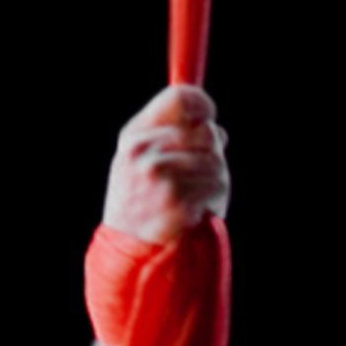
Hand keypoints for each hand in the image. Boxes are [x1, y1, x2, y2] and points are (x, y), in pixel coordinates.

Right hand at [103, 87, 228, 248]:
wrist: (128, 246)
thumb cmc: (141, 199)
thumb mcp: (139, 159)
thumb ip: (170, 134)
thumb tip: (214, 127)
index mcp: (134, 136)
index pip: (179, 98)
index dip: (202, 104)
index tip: (208, 115)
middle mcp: (145, 152)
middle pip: (206, 132)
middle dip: (211, 150)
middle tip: (198, 170)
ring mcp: (161, 177)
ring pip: (216, 160)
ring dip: (214, 177)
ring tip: (194, 193)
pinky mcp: (178, 202)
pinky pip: (217, 184)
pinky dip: (214, 196)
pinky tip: (196, 206)